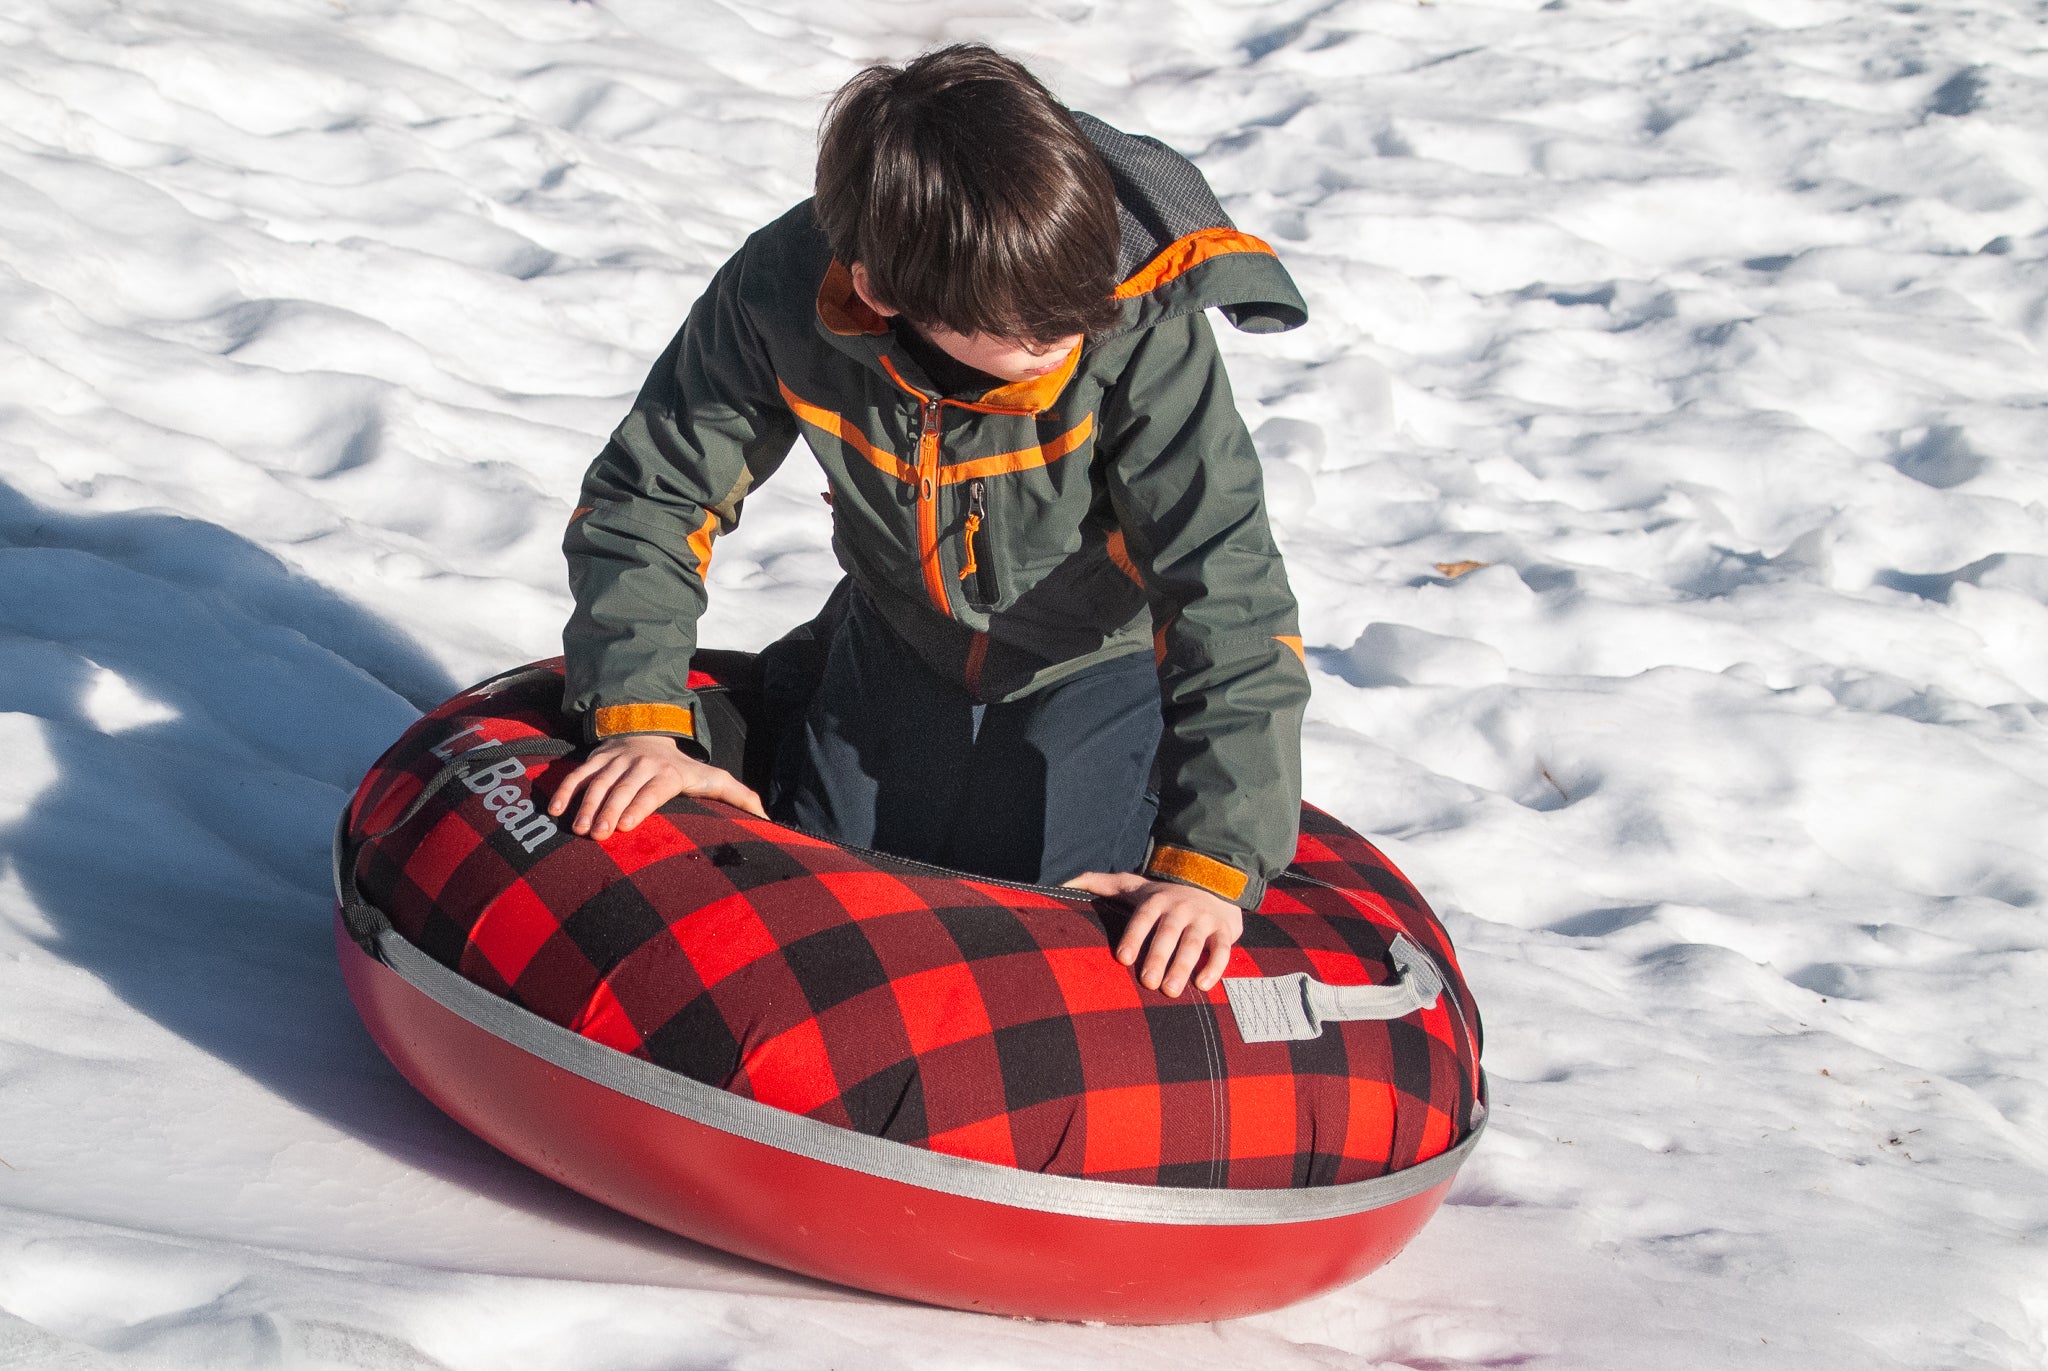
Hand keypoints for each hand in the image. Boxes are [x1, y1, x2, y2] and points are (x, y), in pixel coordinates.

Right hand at [547, 734, 764, 839]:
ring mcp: (614, 761)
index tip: (628, 825)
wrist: (648, 733)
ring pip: (597, 783)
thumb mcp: (713, 778)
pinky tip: (554, 811)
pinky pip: (576, 775)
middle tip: (598, 836)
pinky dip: (564, 791)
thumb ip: (738, 797)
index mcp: (668, 772)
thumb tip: (768, 819)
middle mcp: (640, 763)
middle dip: (610, 811)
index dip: (640, 805)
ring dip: (586, 806)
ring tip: (578, 830)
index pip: (653, 789)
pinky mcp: (594, 760)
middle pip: (622, 788)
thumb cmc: (683, 769)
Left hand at [1063, 870, 1243, 997]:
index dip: (1134, 936)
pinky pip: (1221, 949)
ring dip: (1183, 967)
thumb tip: (1062, 884)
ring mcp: (1203, 919)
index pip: (1143, 917)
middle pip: (1168, 933)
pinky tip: (1203, 985)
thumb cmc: (1164, 895)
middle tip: (1148, 983)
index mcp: (1156, 900)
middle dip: (1158, 958)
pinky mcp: (1224, 930)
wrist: (1214, 883)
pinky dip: (1215, 966)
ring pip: (1194, 943)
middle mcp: (1180, 908)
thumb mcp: (1133, 885)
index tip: (1123, 958)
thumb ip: (1100, 883)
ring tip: (1170, 990)